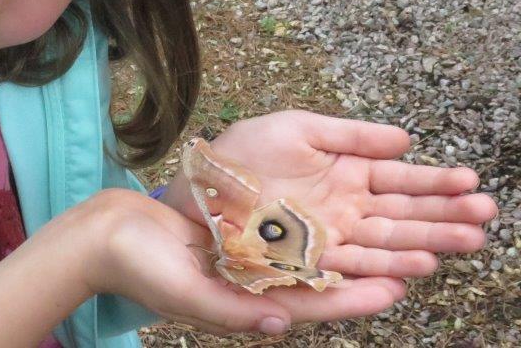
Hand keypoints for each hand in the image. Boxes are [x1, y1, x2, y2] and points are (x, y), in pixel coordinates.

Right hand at [83, 189, 404, 335]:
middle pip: (322, 277)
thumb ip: (229, 312)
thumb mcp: (182, 292)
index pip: (310, 305)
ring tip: (391, 227)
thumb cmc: (137, 268)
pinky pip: (286, 224)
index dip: (352, 298)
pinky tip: (341, 199)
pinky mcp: (239, 230)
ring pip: (311, 250)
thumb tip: (278, 324)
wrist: (105, 235)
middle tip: (419, 253)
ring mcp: (248, 255)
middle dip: (368, 269)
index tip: (394, 288)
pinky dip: (316, 215)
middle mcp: (256, 282)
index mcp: (245, 304)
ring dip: (351, 240)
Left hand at [160, 110, 496, 321]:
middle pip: (402, 215)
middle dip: (443, 216)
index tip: (471, 182)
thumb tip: (405, 139)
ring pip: (384, 244)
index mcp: (345, 174)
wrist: (197, 187)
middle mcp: (344, 210)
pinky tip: (410, 272)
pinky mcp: (307, 263)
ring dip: (423, 244)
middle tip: (483, 217)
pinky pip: (349, 270)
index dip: (435, 182)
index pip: (399, 180)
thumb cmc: (243, 154)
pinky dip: (379, 273)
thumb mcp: (298, 129)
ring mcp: (328, 238)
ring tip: (461, 243)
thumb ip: (350, 134)